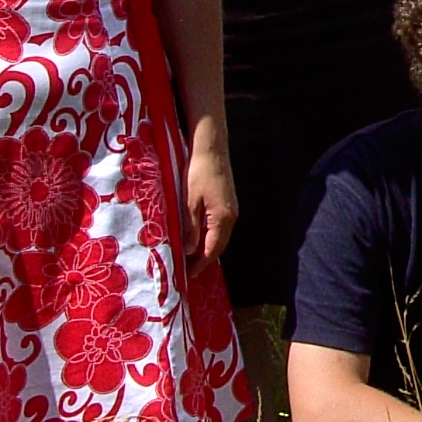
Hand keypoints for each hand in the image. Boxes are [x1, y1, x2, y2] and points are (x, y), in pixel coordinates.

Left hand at [185, 142, 238, 261]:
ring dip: (208, 248)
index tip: (188, 275)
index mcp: (222, 218)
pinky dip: (211, 236)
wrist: (211, 147)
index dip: (201, 263)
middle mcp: (231, 216)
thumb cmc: (198, 172)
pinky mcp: (228, 202)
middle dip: (205, 259)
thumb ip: (190, 227)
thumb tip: (189, 251)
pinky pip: (221, 226)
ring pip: (221, 236)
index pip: (212, 248)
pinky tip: (199, 237)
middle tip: (189, 270)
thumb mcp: (189, 201)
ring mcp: (232, 208)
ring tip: (192, 257)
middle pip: (220, 245)